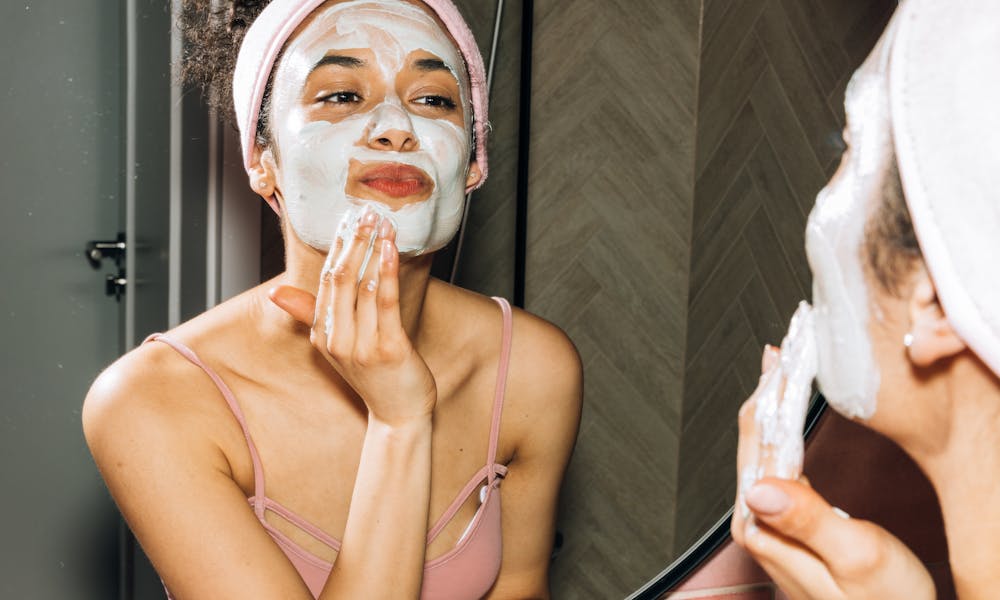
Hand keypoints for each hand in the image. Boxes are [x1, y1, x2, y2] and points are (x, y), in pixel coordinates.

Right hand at [270, 207, 436, 425]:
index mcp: (322, 335)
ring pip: (362, 286)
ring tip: (380, 222)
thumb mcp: (337, 346)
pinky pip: (385, 303)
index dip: (335, 249)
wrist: (399, 414)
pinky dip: (386, 273)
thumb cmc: (374, 377)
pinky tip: (391, 250)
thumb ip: (311, 315)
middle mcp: (337, 340)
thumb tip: (275, 293)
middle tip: (363, 212)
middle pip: (340, 280)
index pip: (325, 282)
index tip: (345, 219)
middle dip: (352, 243)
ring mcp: (362, 345)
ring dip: (372, 250)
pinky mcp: (389, 349)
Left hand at [732, 348, 934, 599]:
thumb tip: (758, 485)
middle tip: (785, 342)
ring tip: (782, 362)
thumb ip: (808, 518)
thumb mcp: (856, 559)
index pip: (761, 439)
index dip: (773, 390)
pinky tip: (787, 412)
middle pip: (755, 436)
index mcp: (766, 523)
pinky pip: (777, 461)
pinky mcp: (788, 524)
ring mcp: (771, 522)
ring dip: (772, 401)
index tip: (786, 352)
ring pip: (762, 445)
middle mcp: (758, 520)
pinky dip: (782, 427)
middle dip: (768, 386)